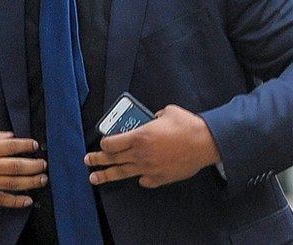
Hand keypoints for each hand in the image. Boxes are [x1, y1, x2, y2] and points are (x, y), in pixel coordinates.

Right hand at [0, 124, 47, 207]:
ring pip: (14, 183)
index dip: (26, 145)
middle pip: (17, 166)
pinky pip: (2, 200)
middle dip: (34, 165)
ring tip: (42, 179)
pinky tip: (28, 200)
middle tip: (44, 164)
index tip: (35, 144)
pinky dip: (16, 201)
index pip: (12, 146)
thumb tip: (10, 136)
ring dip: (31, 182)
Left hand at [85, 105, 220, 188]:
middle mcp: (140, 154)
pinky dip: (140, 178)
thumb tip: (151, 120)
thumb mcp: (166, 112)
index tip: (102, 143)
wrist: (205, 144)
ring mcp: (149, 168)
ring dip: (106, 175)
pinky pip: (144, 180)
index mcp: (139, 137)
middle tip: (87, 160)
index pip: (111, 143)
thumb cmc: (186, 125)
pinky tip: (138, 177)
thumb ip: (153, 117)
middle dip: (97, 159)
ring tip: (94, 178)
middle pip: (112, 159)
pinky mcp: (160, 178)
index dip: (104, 143)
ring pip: (122, 173)